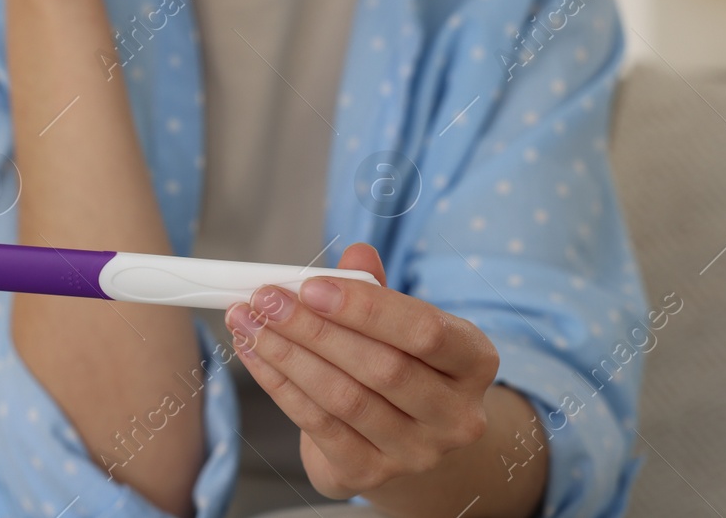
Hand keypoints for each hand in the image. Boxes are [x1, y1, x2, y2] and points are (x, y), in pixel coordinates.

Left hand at [225, 243, 501, 498]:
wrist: (409, 441)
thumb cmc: (405, 365)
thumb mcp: (403, 323)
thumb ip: (379, 288)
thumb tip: (356, 252)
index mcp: (474, 362)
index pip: (426, 332)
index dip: (366, 308)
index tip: (312, 286)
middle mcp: (455, 415)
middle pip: (382, 368)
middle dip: (314, 329)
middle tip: (267, 300)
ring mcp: (416, 453)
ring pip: (344, 398)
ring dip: (288, 355)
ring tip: (250, 322)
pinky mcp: (370, 474)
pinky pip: (319, 425)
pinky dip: (280, 386)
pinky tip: (256, 355)